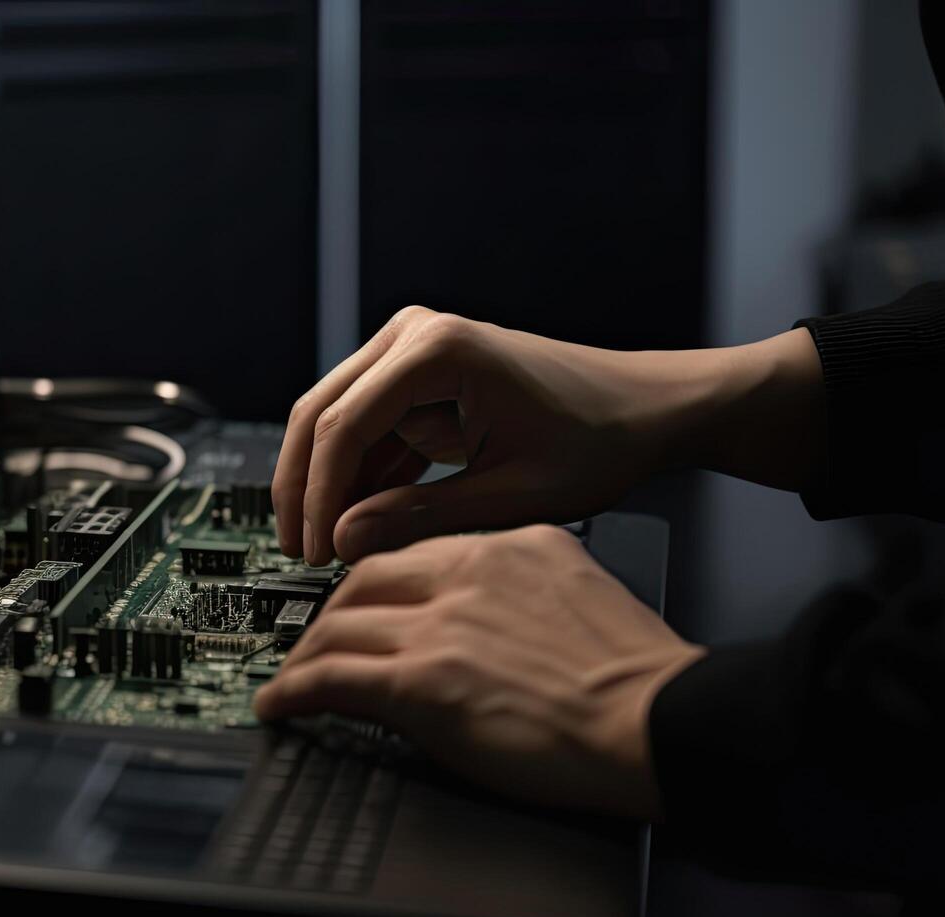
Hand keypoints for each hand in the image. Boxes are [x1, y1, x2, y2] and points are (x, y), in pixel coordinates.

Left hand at [252, 525, 703, 818]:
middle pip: (364, 578)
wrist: (662, 722)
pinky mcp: (422, 682)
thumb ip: (524, 591)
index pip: (416, 550)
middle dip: (332, 611)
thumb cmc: (639, 679)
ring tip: (291, 677)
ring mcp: (440, 626)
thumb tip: (486, 620)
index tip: (363, 602)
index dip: (377, 579)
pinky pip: (331, 678)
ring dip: (306, 653)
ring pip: (338, 625)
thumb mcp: (580, 596)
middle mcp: (468, 575)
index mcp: (512, 546)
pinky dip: (293, 691)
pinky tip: (280, 704)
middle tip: (318, 638)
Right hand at [273, 306, 824, 564]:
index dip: (319, 496)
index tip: (313, 551)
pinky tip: (361, 527)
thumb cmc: (599, 440)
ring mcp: (414, 354)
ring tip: (327, 550)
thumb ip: (420, 519)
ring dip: (329, 485)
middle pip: (321, 414)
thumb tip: (343, 542)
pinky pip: (370, 430)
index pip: (343, 425)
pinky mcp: (422, 382)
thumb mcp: (510, 496)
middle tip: (298, 551)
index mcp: (437, 351)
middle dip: (304, 488)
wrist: (647, 411)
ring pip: (336, 423)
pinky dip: (361, 478)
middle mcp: (414, 337)